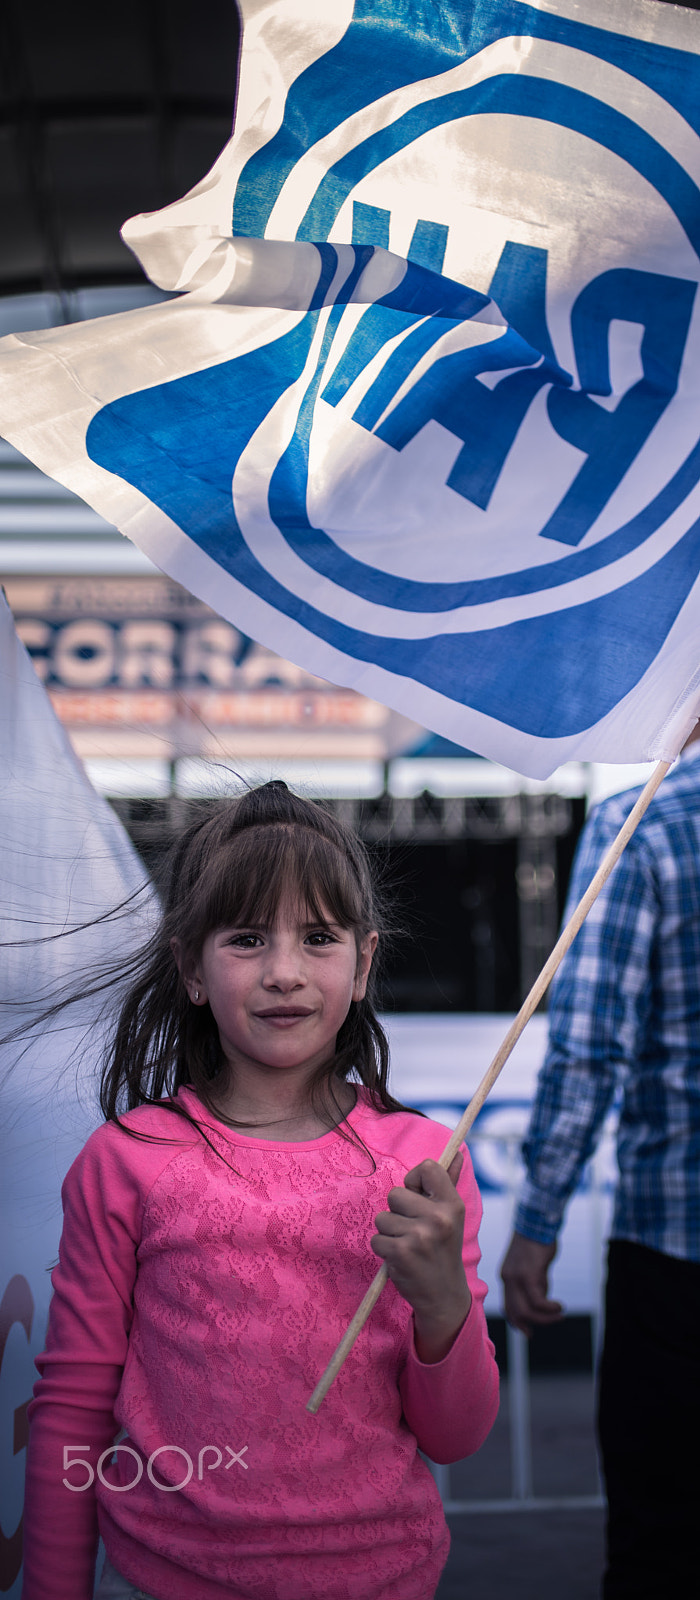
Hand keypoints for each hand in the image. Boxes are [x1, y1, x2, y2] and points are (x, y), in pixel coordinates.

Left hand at [371, 1153, 471, 1362]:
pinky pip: (376, 1238)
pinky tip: (401, 1259)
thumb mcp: (452, 1217)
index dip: (415, 1181)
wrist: (443, 1296)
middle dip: (398, 1212)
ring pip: (382, 1218)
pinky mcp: (400, 1253)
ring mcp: (418, 1236)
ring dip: (389, 1233)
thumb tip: (458, 1153)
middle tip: (414, 1231)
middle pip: (395, 1194)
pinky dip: (384, 1249)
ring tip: (408, 1246)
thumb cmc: (443, 1250)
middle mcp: (438, 1218)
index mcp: (452, 1205)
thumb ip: (450, 1183)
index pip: (428, 1167)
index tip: (419, 1198)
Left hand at [500, 1231, 562, 1335]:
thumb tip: (542, 1301)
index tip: (528, 1331)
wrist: (538, 1222)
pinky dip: (550, 1308)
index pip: (507, 1307)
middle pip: (515, 1312)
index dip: (517, 1322)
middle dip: (531, 1324)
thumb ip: (534, 1283)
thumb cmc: (538, 1242)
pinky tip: (560, 1305)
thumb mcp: (532, 1266)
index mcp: (506, 1276)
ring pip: (527, 1311)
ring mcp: (516, 1277)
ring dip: (545, 1318)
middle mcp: (507, 1278)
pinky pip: (538, 1301)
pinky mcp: (529, 1274)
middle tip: (550, 1323)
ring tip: (559, 1314)